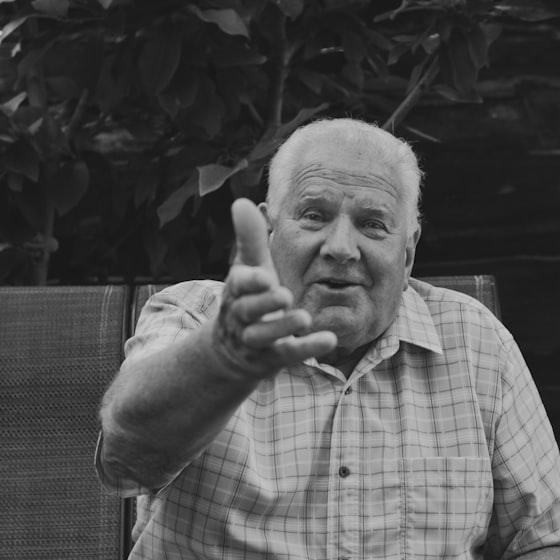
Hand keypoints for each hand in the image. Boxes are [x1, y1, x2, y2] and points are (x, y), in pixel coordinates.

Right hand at [213, 198, 335, 377]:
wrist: (231, 349)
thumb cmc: (248, 296)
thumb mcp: (250, 267)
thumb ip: (251, 238)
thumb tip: (243, 201)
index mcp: (237, 291)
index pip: (239, 284)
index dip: (249, 280)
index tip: (262, 275)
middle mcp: (242, 316)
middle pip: (248, 310)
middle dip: (264, 303)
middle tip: (284, 295)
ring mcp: (255, 339)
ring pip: (264, 335)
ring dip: (283, 326)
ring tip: (305, 318)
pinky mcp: (272, 358)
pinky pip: (288, 353)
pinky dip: (306, 347)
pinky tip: (329, 340)